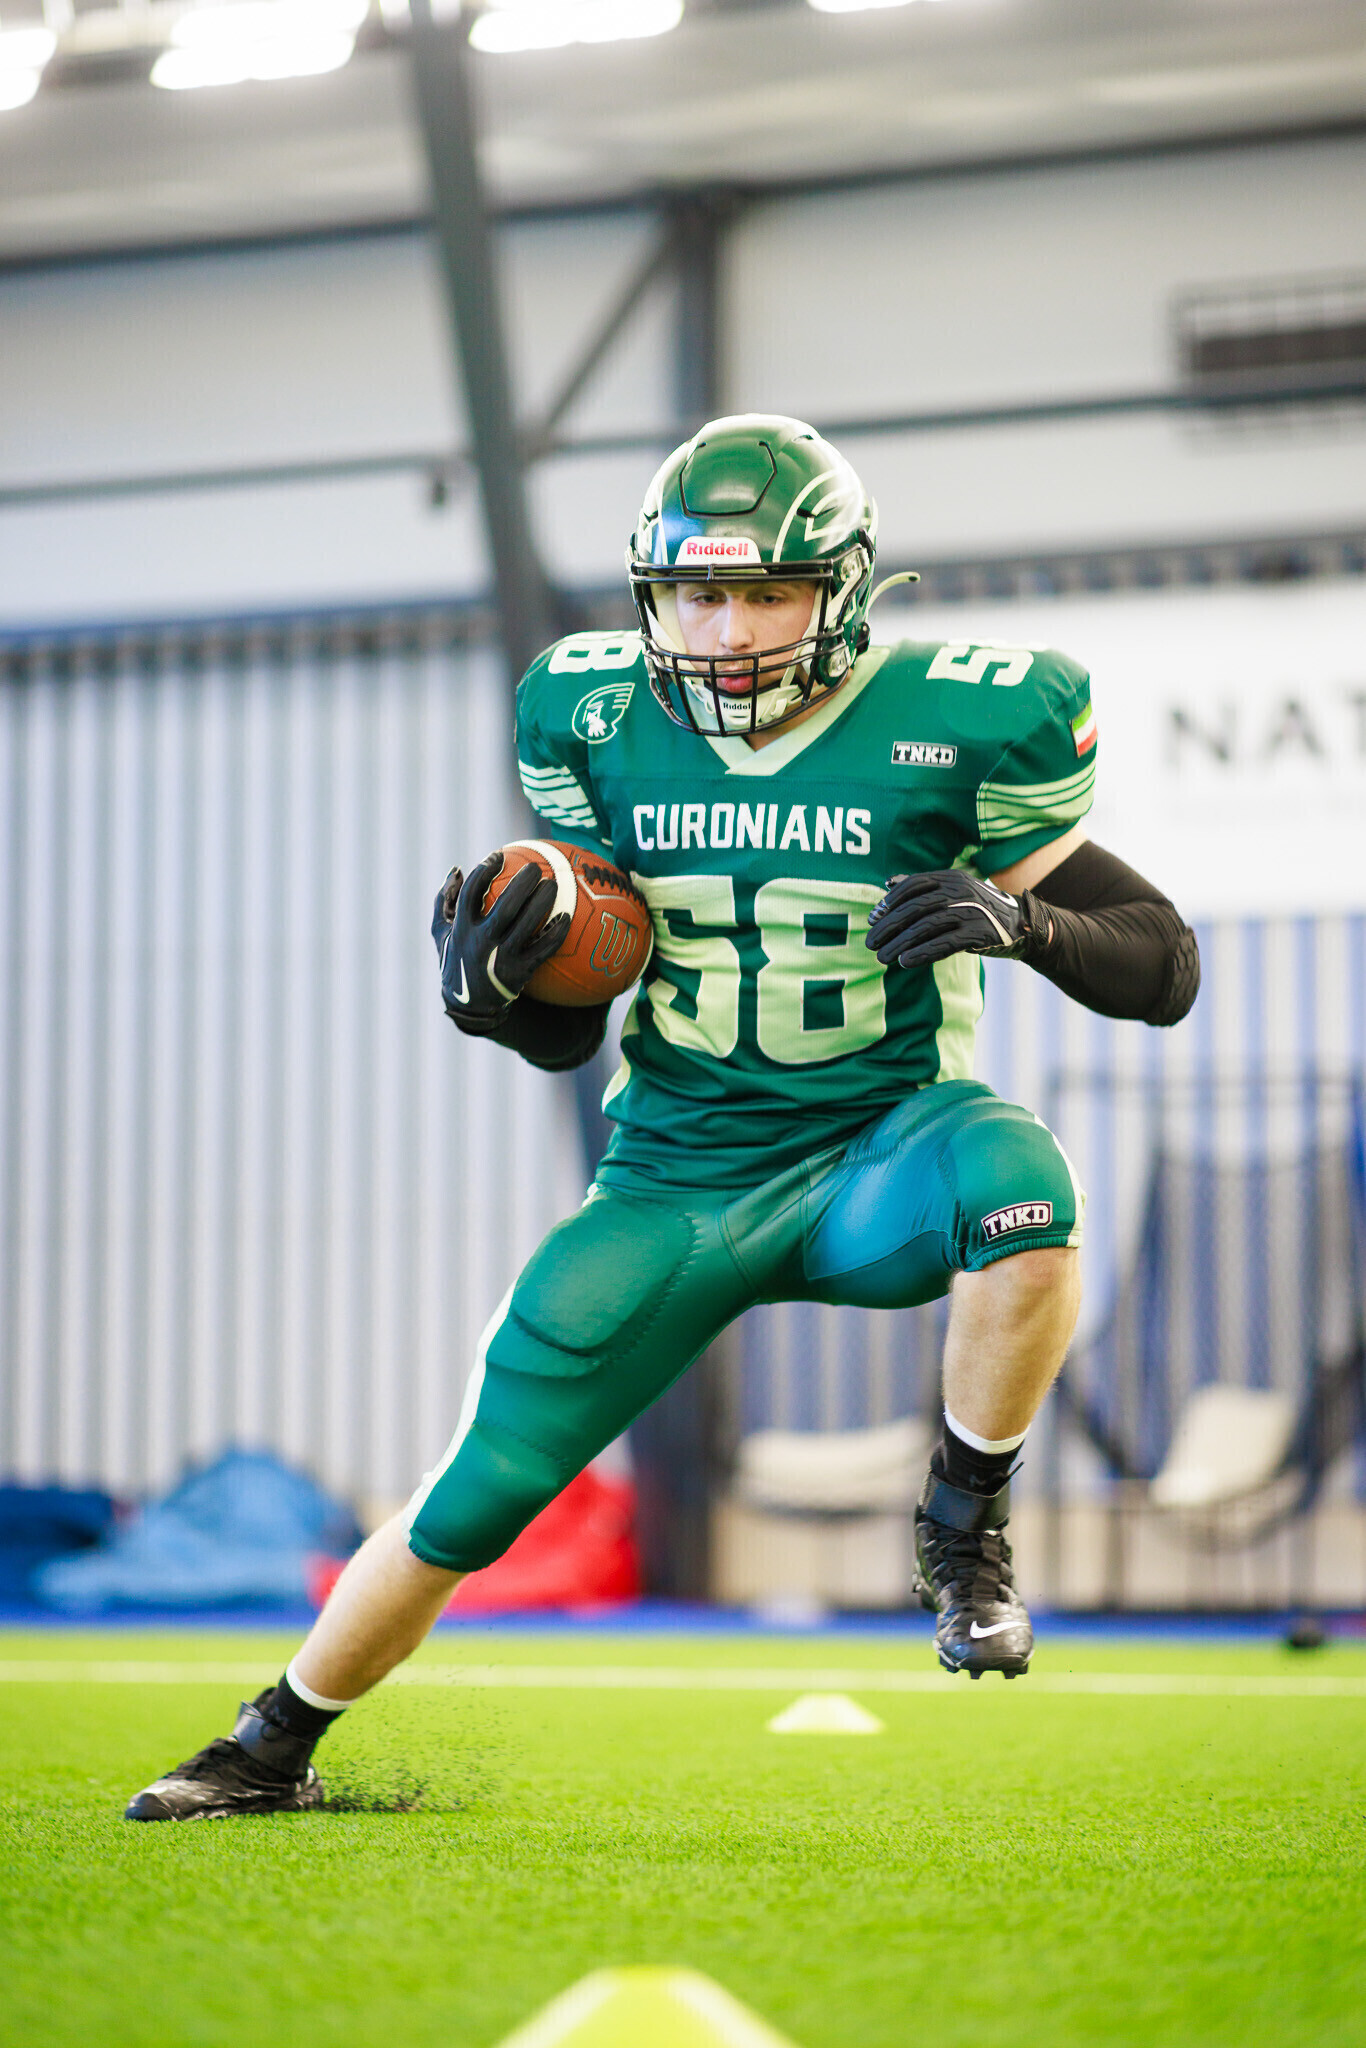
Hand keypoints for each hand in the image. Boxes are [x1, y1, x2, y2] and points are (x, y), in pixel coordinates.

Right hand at [432, 851, 569, 1033]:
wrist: (469, 1006)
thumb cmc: (455, 959)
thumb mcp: (440, 933)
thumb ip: (443, 900)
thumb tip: (456, 870)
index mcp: (460, 928)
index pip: (471, 893)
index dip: (484, 871)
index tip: (498, 856)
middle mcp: (480, 942)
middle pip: (505, 907)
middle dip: (522, 884)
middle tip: (535, 867)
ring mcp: (501, 957)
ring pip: (527, 924)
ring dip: (542, 902)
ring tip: (554, 884)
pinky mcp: (520, 972)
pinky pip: (543, 949)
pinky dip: (556, 933)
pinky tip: (567, 917)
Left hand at [866, 869, 1045, 969]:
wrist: (1022, 926)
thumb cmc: (978, 909)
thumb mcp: (953, 891)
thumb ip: (923, 886)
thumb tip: (888, 882)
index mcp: (952, 878)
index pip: (913, 885)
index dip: (889, 902)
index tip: (872, 918)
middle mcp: (961, 891)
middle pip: (915, 907)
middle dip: (888, 926)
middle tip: (870, 942)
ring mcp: (971, 912)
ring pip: (926, 927)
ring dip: (899, 943)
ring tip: (881, 957)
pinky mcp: (979, 934)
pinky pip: (944, 944)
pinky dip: (922, 953)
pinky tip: (905, 962)